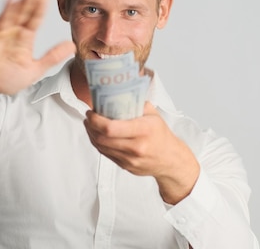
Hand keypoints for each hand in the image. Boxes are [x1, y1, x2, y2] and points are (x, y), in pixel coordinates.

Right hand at [0, 0, 74, 94]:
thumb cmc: (6, 77)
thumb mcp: (34, 70)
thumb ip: (52, 57)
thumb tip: (72, 46)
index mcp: (24, 38)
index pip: (34, 20)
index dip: (39, 8)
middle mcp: (11, 33)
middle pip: (20, 14)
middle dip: (26, 2)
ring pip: (3, 19)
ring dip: (7, 9)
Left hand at [84, 102, 199, 203]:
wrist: (171, 160)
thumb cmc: (161, 135)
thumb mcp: (153, 114)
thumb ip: (135, 103)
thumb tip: (116, 92)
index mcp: (143, 130)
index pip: (111, 127)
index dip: (96, 120)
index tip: (91, 112)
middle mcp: (136, 147)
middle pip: (102, 138)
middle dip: (90, 126)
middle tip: (88, 116)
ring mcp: (130, 159)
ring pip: (101, 147)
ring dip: (91, 134)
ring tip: (90, 124)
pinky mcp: (125, 166)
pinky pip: (105, 154)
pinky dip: (98, 143)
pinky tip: (97, 135)